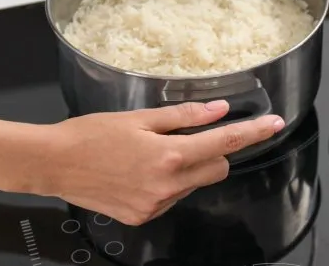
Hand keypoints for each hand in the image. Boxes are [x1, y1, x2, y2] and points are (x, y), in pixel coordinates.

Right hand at [40, 100, 284, 224]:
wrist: (54, 163)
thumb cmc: (92, 134)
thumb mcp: (140, 117)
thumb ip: (185, 116)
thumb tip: (219, 111)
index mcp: (169, 156)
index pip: (225, 144)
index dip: (253, 133)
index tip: (273, 124)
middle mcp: (168, 186)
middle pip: (216, 169)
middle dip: (214, 152)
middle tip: (191, 136)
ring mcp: (155, 205)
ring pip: (193, 184)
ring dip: (187, 168)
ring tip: (153, 153)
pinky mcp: (142, 217)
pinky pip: (171, 198)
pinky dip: (168, 183)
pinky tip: (141, 171)